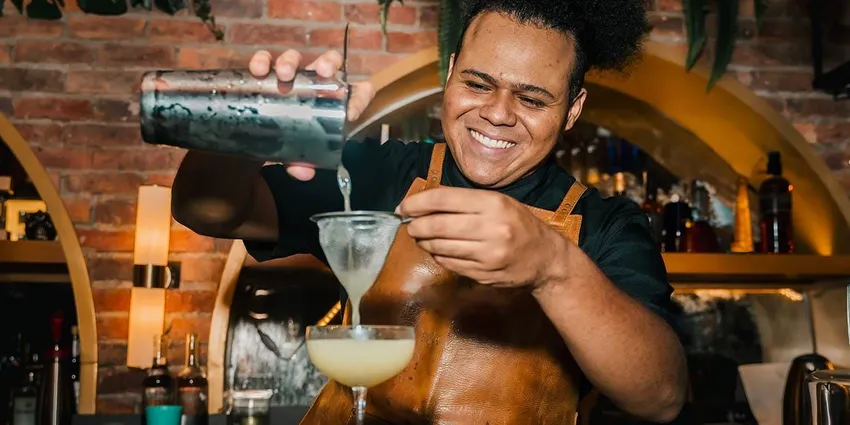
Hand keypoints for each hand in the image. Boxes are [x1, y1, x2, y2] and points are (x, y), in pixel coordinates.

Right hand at [249, 49, 375, 180]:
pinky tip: (259, 71)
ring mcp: (290, 75)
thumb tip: (303, 173)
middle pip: (329, 62)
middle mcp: (313, 84)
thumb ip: (299, 162)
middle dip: (328, 63)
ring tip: (284, 74)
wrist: (255, 137)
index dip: (360, 97)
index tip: (354, 108)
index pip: (356, 93)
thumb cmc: (285, 142)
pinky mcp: (265, 72)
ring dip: (291, 62)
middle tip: (322, 73)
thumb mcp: (294, 155)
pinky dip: (262, 61)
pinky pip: (265, 61)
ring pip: (296, 58)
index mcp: (330, 102)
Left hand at [398, 187, 565, 287]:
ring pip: (441, 247)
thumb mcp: (499, 203)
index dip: (417, 203)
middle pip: (437, 226)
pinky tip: (440, 251)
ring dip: (425, 242)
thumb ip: (465, 202)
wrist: (546, 259)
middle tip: (410, 225)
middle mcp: (491, 228)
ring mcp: (488, 254)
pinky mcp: (484, 274)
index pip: (443, 199)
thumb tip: (423, 204)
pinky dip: (439, 256)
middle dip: (416, 226)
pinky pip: (450, 264)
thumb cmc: (518, 224)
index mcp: (493, 203)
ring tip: (422, 238)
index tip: (403, 207)